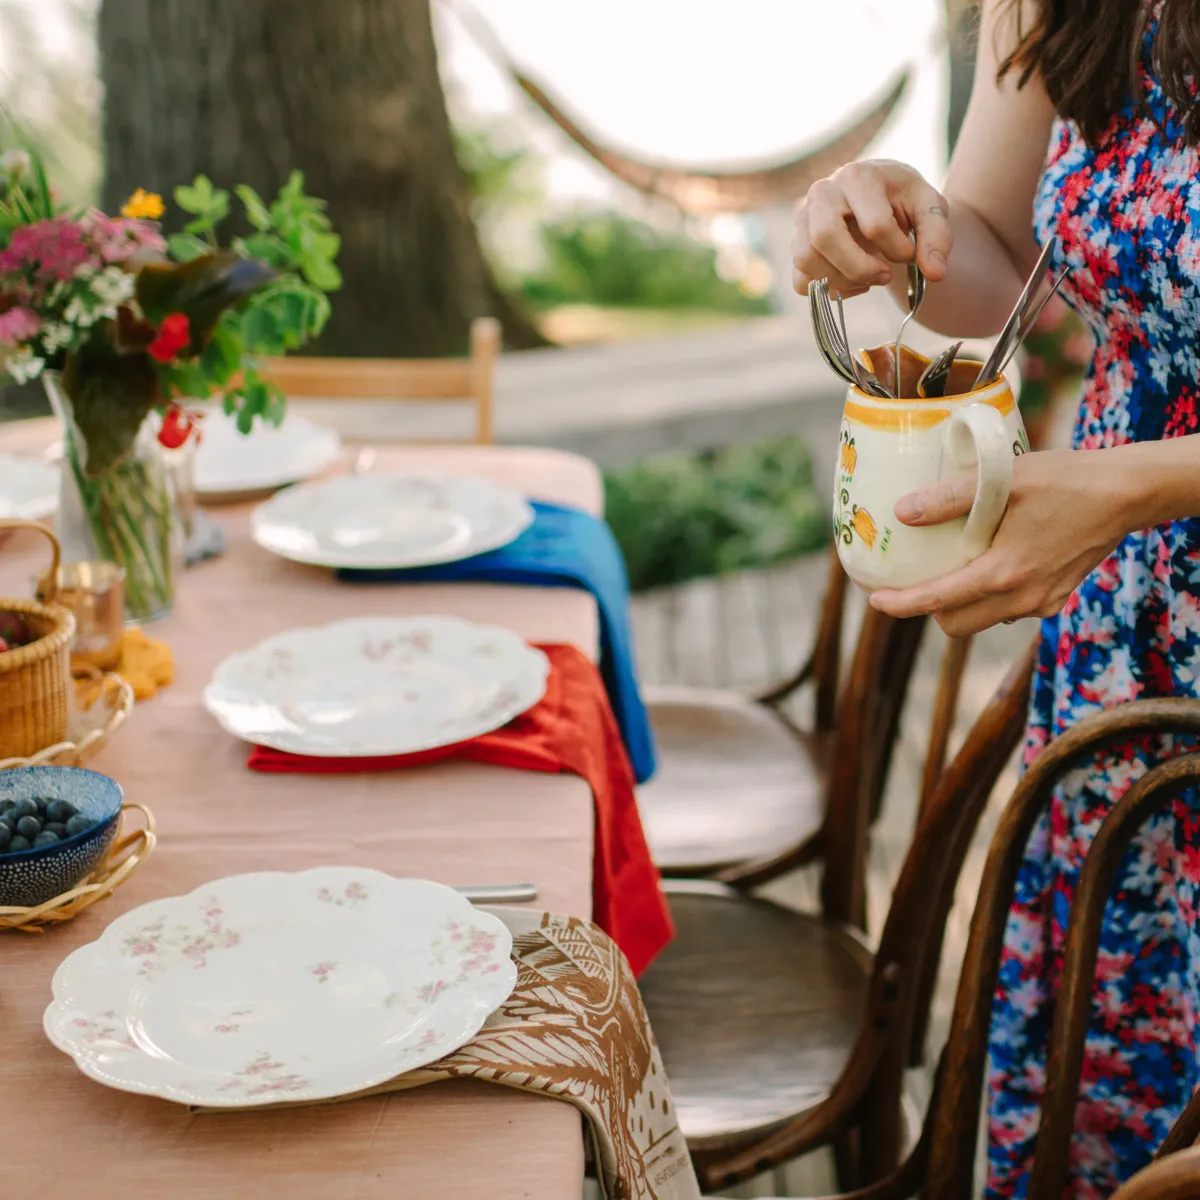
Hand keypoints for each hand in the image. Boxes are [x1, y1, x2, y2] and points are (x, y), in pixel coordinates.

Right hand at [792, 159, 952, 298]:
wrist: (879, 194)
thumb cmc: (904, 200)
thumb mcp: (930, 209)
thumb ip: (937, 237)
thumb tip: (935, 273)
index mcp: (858, 176)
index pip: (874, 225)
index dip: (898, 250)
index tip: (910, 253)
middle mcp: (823, 192)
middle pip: (825, 238)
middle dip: (859, 269)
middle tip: (885, 276)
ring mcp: (803, 218)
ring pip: (807, 259)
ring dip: (843, 281)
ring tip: (869, 279)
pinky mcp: (796, 244)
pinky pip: (800, 280)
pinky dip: (827, 290)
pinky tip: (851, 282)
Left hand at [868, 448, 1137, 635]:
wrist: (1125, 493)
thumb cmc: (1065, 480)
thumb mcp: (1003, 480)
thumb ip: (950, 497)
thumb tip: (903, 512)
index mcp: (1004, 573)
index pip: (938, 602)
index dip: (901, 605)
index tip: (874, 601)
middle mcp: (1022, 598)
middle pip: (956, 624)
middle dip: (929, 609)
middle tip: (911, 581)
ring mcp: (1041, 602)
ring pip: (982, 620)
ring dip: (959, 604)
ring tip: (947, 569)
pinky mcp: (1054, 598)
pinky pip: (1007, 609)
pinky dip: (988, 596)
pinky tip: (986, 563)